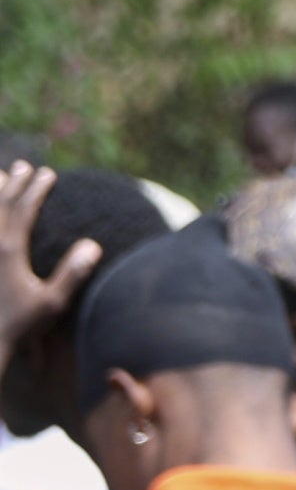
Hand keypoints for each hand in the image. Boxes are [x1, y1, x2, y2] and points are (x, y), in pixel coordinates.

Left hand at [0, 164, 101, 357]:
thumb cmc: (19, 324)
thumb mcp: (52, 302)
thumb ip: (72, 273)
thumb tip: (93, 245)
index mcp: (9, 251)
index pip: (24, 210)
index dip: (37, 190)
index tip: (48, 174)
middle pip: (2, 204)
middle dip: (14, 183)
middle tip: (24, 166)